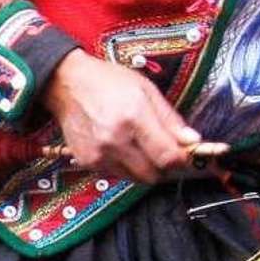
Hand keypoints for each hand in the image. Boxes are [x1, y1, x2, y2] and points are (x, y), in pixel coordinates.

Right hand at [43, 50, 202, 183]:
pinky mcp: (87, 161)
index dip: (181, 159)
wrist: (66, 84)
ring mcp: (99, 153)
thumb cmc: (108, 82)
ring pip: (136, 178)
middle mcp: (116, 139)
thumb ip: (170, 119)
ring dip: (143, 168)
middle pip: (153, 175)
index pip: (168, 157)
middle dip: (162, 166)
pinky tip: (119, 146)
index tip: (184, 154)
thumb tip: (193, 141)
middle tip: (161, 150)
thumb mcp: (146, 90)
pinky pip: (117, 174)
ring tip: (138, 146)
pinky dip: (124, 165)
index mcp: (134, 116)